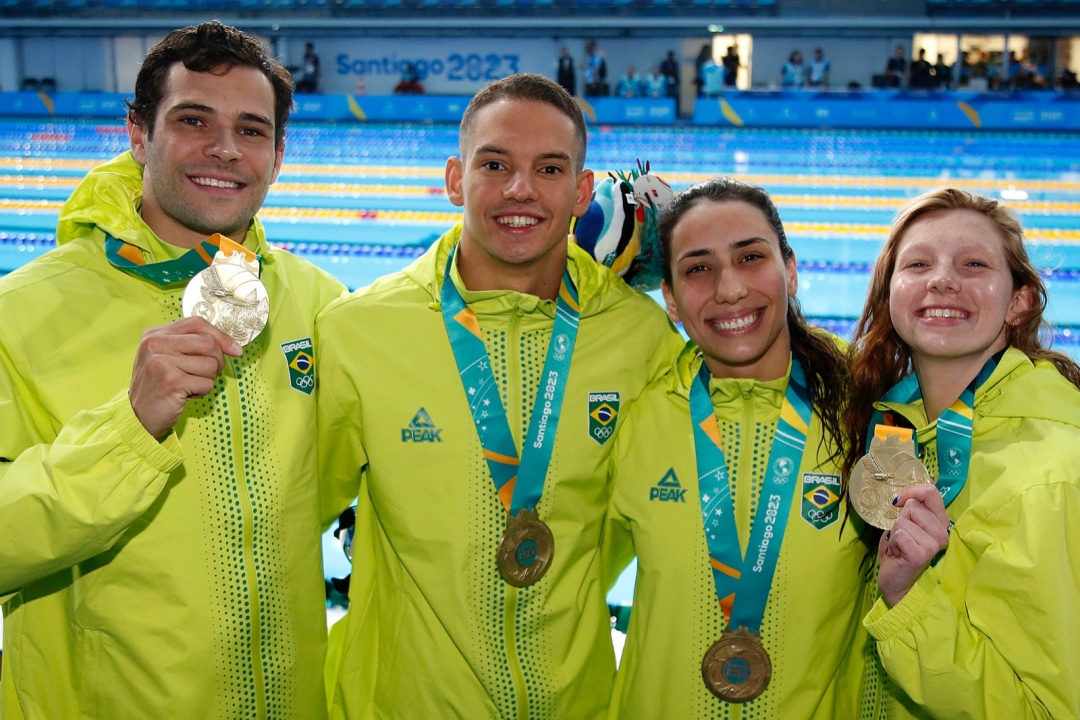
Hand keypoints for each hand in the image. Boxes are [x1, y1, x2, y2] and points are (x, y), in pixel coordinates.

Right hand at [129, 317, 241, 437]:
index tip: (235, 350)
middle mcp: (155, 344)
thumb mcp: (167, 357)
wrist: (138, 416)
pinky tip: (186, 395)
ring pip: (211, 365)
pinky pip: (207, 383)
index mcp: (155, 334)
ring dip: (207, 379)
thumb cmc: (160, 385)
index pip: (197, 323)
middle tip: (207, 374)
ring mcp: (161, 362)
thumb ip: (191, 344)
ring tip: (189, 385)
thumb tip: (233, 346)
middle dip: (217, 361)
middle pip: (208, 343)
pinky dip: (202, 392)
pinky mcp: (171, 382)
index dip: (221, 336)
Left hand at [878, 483, 950, 607]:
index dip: (912, 492)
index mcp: (941, 522)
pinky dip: (892, 543)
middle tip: (902, 538)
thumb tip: (911, 493)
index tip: (899, 502)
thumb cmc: (900, 551)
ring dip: (895, 533)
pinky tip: (897, 554)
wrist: (897, 581)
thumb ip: (912, 508)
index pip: (931, 493)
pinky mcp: (921, 554)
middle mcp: (942, 532)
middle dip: (900, 520)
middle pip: (913, 507)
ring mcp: (934, 544)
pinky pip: (898, 535)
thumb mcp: (907, 524)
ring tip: (900, 547)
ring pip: (903, 521)